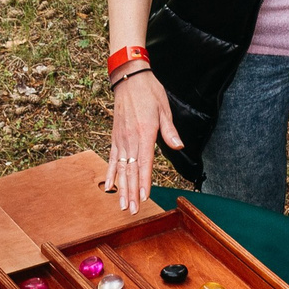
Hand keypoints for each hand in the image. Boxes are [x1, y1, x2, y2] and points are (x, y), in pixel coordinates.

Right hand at [105, 67, 181, 212]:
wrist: (129, 78)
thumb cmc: (149, 92)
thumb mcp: (164, 109)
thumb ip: (170, 131)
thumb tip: (178, 146)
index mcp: (144, 133)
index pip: (145, 163)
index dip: (144, 181)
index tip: (144, 197)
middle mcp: (130, 138)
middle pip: (131, 171)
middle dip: (132, 192)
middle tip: (132, 210)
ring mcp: (120, 139)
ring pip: (121, 169)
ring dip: (121, 188)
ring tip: (122, 205)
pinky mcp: (115, 137)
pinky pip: (112, 159)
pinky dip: (111, 173)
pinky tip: (109, 187)